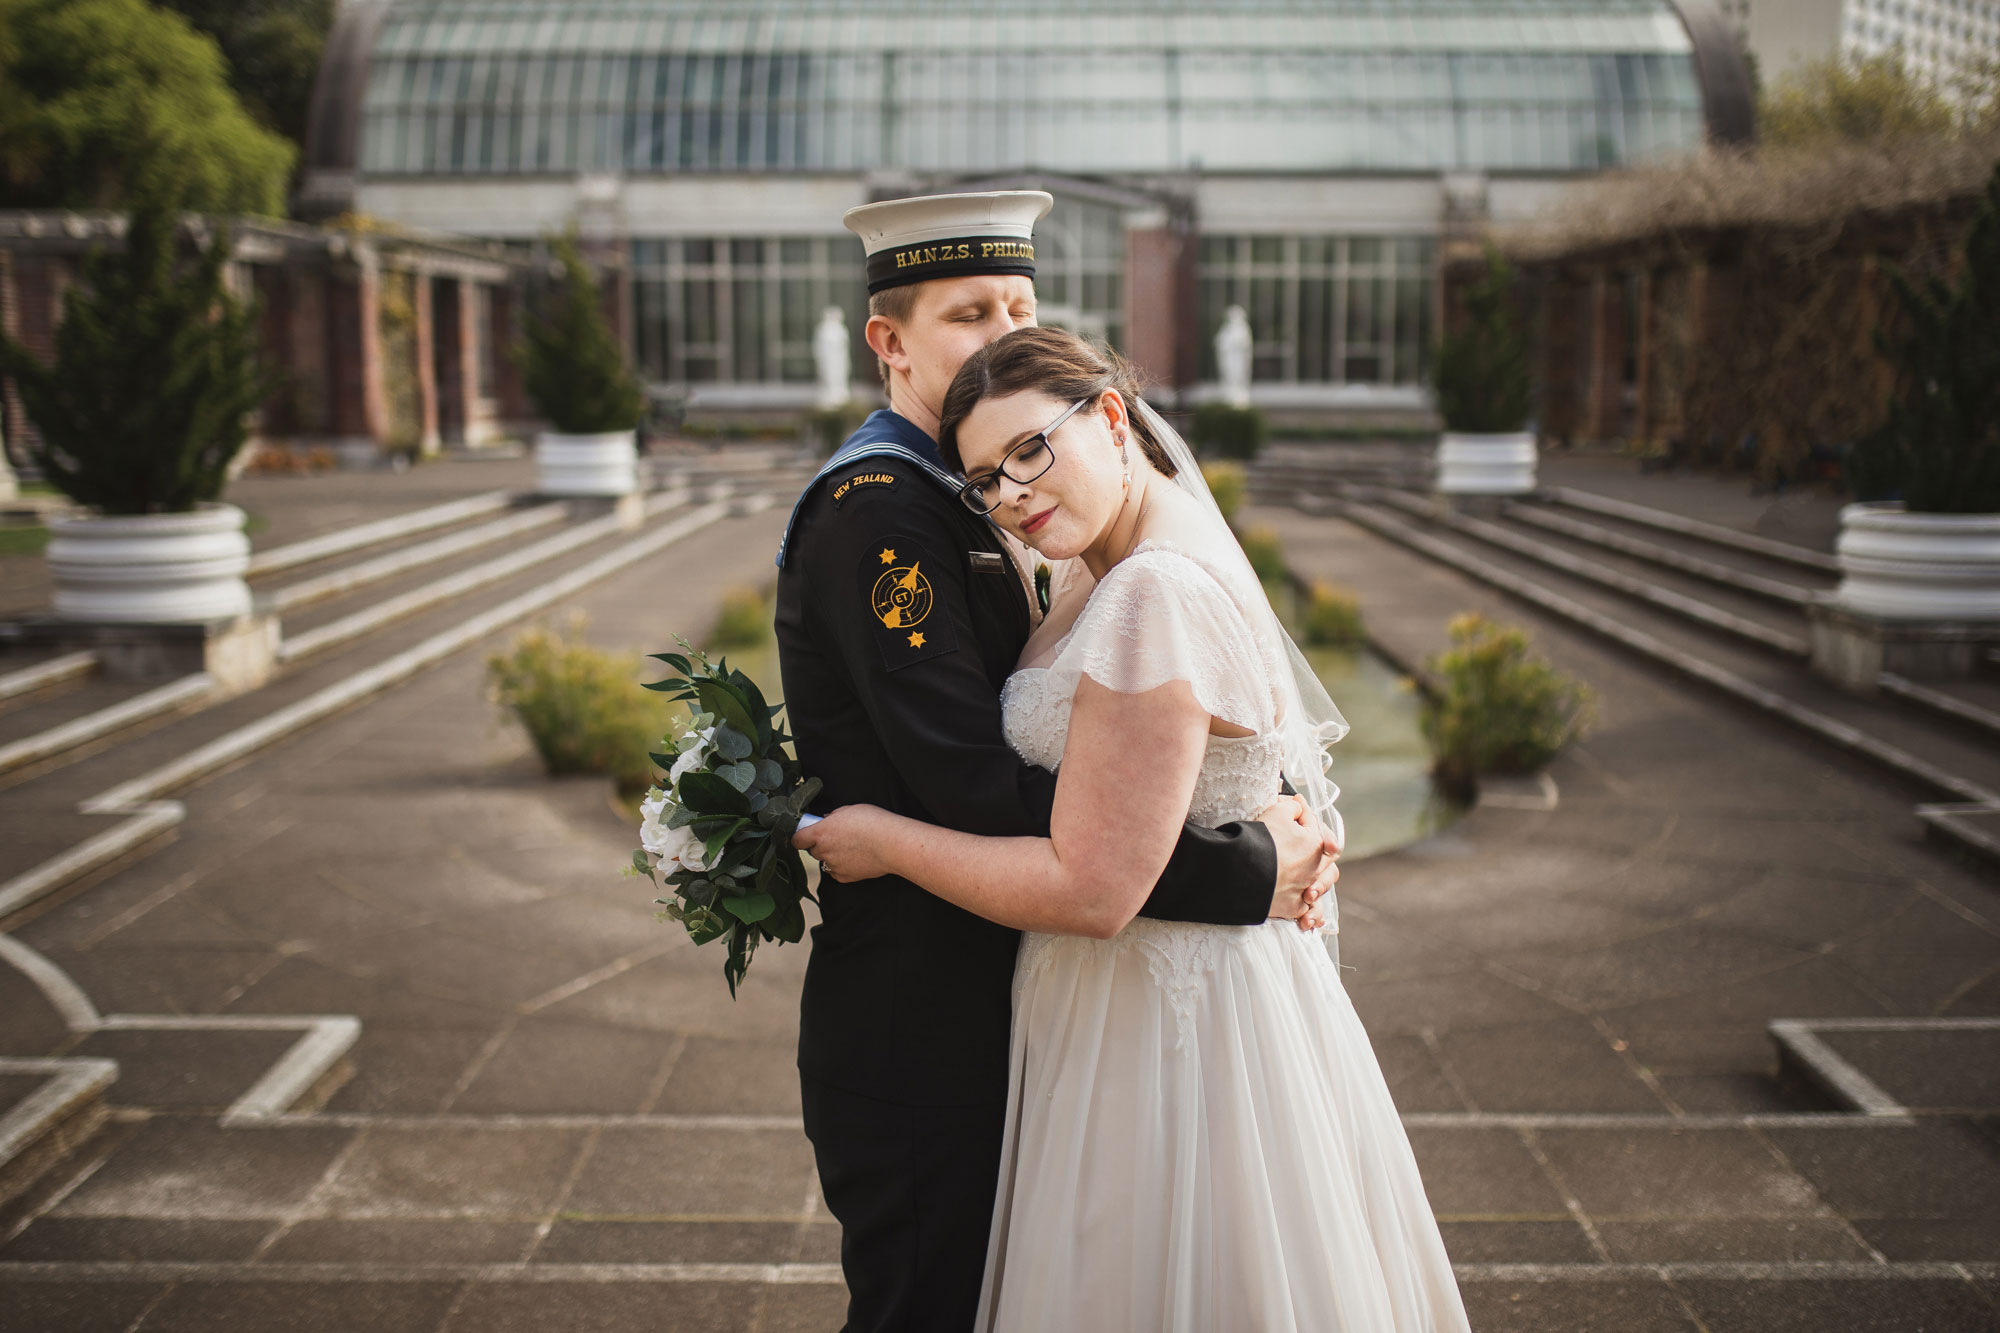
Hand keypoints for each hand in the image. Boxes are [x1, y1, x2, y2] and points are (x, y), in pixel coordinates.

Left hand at [792, 805, 893, 882]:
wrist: (892, 844)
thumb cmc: (874, 822)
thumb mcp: (849, 809)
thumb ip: (833, 816)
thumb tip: (827, 820)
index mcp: (820, 832)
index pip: (797, 839)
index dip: (801, 837)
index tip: (807, 834)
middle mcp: (823, 851)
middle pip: (813, 851)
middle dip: (820, 845)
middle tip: (836, 838)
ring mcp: (834, 866)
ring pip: (826, 862)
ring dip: (832, 856)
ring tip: (851, 848)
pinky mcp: (845, 877)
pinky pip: (836, 872)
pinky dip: (842, 867)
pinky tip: (855, 858)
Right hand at [1256, 794, 1338, 928]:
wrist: (1241, 871)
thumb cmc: (1260, 838)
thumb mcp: (1277, 812)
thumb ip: (1292, 807)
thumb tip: (1297, 807)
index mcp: (1317, 844)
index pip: (1316, 826)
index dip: (1303, 816)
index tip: (1292, 810)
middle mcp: (1316, 869)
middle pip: (1327, 860)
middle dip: (1320, 854)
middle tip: (1306, 849)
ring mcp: (1305, 890)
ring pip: (1321, 889)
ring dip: (1317, 886)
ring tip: (1308, 887)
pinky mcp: (1293, 908)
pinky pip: (1307, 911)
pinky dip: (1309, 912)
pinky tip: (1305, 913)